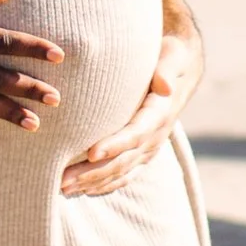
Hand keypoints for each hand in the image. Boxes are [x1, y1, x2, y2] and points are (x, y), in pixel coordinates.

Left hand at [61, 0, 203, 198]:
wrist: (183, 66)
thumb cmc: (170, 54)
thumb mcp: (173, 55)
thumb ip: (166, 69)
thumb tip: (164, 86)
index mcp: (160, 112)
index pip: (137, 132)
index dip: (115, 144)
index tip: (91, 152)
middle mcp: (156, 135)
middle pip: (124, 160)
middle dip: (93, 172)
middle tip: (62, 180)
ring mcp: (150, 146)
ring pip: (121, 171)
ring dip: (93, 182)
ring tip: (62, 189)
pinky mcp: (143, 150)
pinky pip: (125, 173)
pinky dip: (104, 184)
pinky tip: (82, 191)